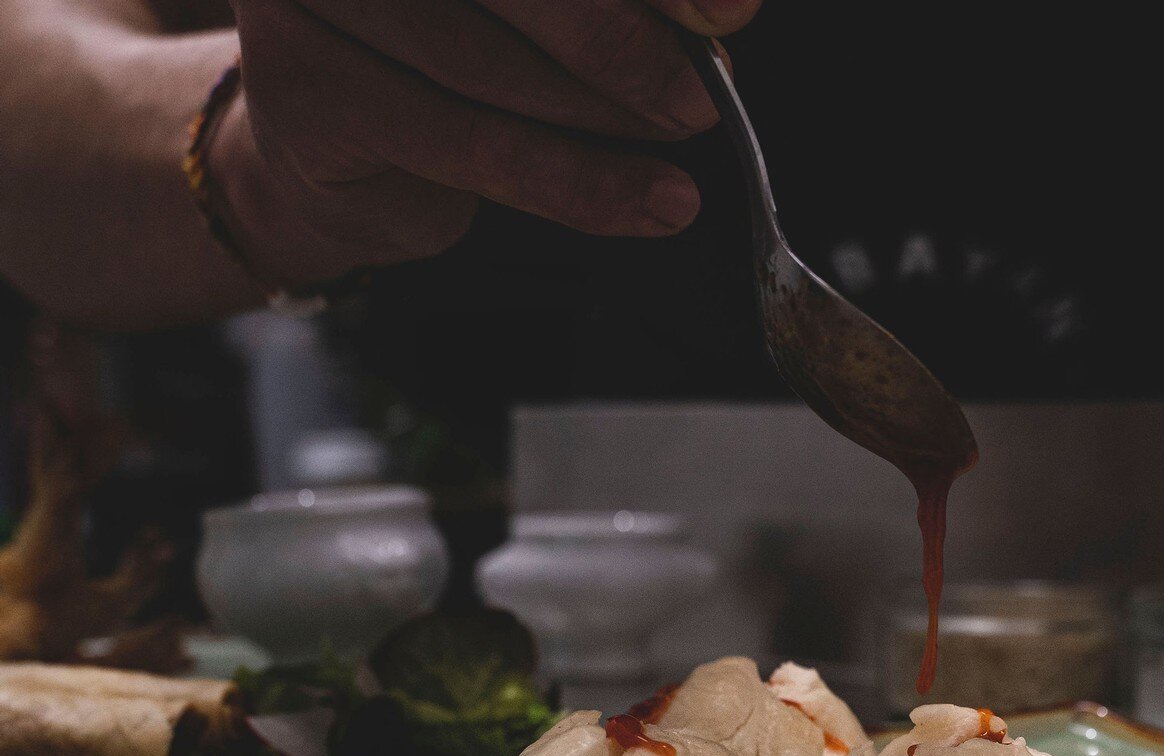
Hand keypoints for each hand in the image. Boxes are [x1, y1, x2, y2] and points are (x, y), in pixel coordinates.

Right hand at [210, 0, 761, 286]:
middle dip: (626, 42)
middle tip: (700, 97)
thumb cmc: (433, 60)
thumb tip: (720, 15)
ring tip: (678, 157)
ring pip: (494, 64)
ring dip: (606, 119)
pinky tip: (646, 204)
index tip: (731, 8)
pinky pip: (474, 144)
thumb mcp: (524, 7)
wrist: (319, 147)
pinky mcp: (308, 87)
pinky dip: (577, 184)